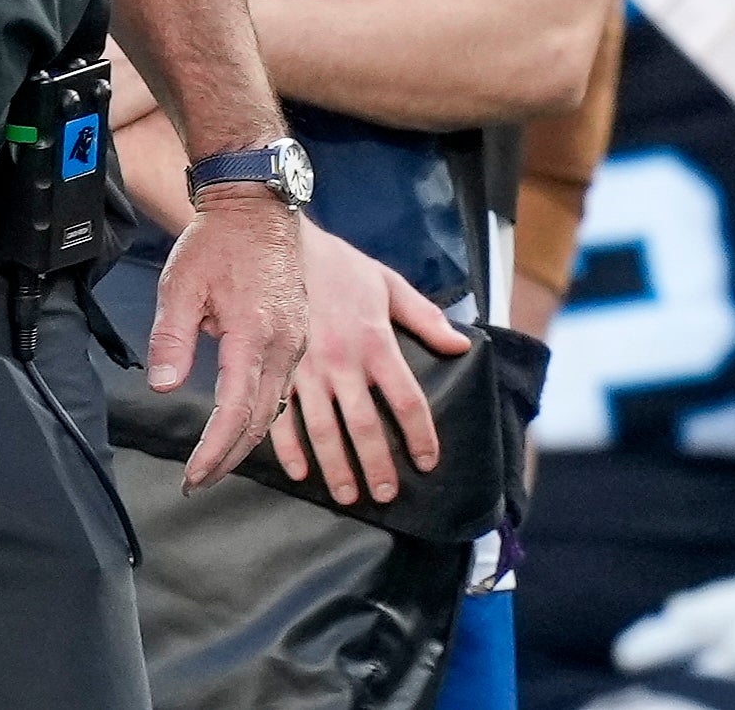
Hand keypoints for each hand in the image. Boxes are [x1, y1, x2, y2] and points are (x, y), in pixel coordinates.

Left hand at [148, 183, 309, 489]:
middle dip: (229, 456)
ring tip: (216, 461)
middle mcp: (284, 344)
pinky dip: (262, 415)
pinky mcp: (298, 337)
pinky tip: (243, 425)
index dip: (215, 450)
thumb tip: (163, 386)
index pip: (236, 410)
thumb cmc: (216, 241)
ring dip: (246, 440)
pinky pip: (282, 389)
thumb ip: (172, 337)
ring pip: (275, 408)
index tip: (194, 476)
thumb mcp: (181, 284)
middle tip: (198, 480)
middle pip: (260, 420)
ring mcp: (296, 342)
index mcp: (254, 333)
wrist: (257, 207)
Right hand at [268, 221, 470, 505]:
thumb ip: (424, 317)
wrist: (276, 239)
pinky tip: (300, 471)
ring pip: (324, 430)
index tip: (428, 462)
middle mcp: (342, 362)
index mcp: (375, 342)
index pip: (407, 401)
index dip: (421, 436)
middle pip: (365, 427)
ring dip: (337, 468)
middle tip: (386, 494)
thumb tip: (460, 346)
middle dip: (378, 466)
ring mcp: (305, 369)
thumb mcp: (387, 282)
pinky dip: (289, 448)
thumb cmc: (336, 263)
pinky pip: (281, 416)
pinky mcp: (274, 368)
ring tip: (349, 495)